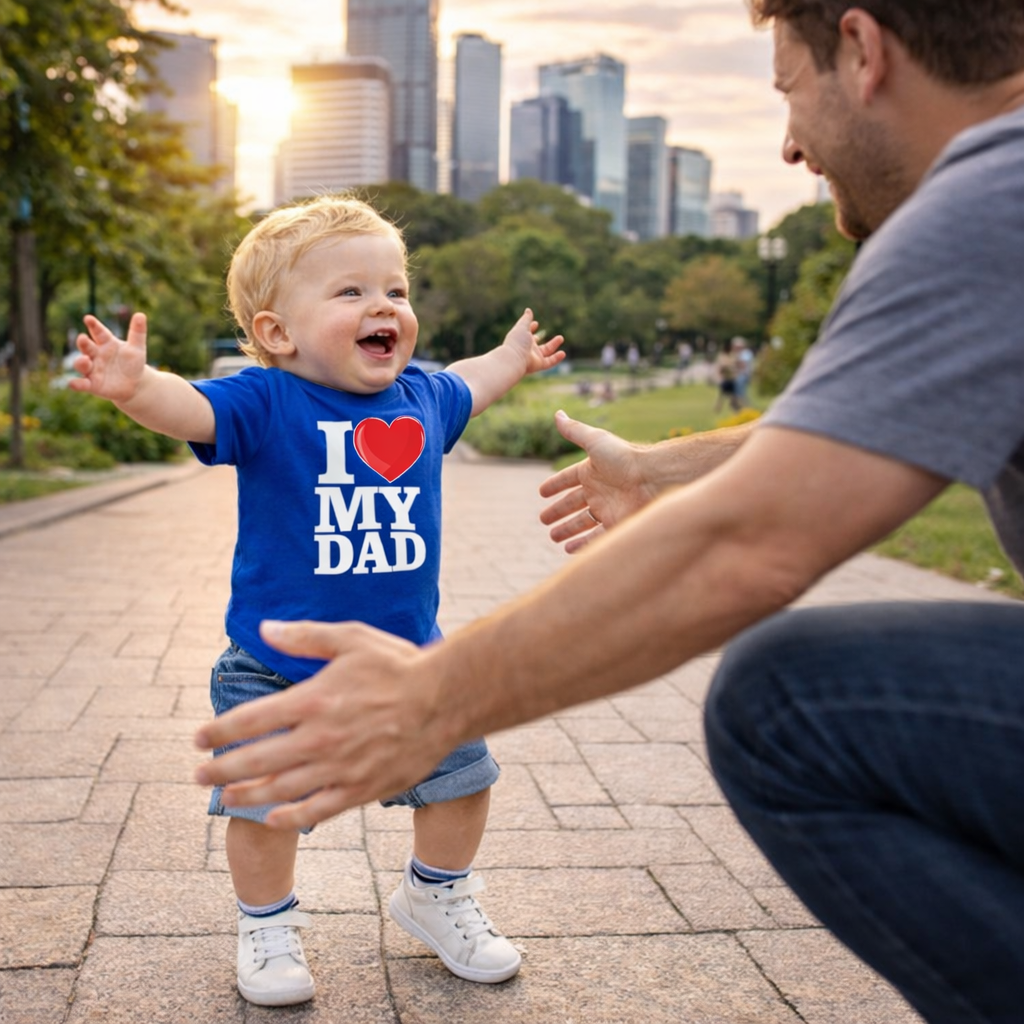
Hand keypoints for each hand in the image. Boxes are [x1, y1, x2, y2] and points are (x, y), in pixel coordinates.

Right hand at [68, 312, 147, 401]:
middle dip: (83, 342)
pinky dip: (76, 384)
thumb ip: (138, 332)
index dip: (93, 325)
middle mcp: (96, 354)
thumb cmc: (133, 363)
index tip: (88, 318)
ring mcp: (92, 369)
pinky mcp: (92, 384)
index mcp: (106, 342)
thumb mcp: (137, 348)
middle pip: (87, 347)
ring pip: (81, 364)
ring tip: (85, 360)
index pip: (98, 332)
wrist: (135, 384)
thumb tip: (141, 314)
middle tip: (82, 338)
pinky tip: (73, 384)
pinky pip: (81, 384)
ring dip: (80, 362)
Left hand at [193, 620, 449, 829]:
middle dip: (220, 769)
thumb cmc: (399, 664)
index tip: (199, 738)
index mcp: (313, 700)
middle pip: (255, 760)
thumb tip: (265, 628)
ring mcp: (340, 767)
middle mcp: (319, 739)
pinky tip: (272, 817)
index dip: (218, 731)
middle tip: (198, 775)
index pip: (250, 720)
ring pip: (280, 790)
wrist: (446, 699)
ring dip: (246, 795)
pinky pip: (317, 810)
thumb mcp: (351, 637)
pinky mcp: (362, 788)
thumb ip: (305, 635)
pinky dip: (290, 816)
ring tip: (224, 797)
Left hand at [505, 307, 565, 376]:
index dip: (531, 327)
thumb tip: (528, 310)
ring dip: (554, 345)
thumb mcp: (522, 327)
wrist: (514, 359)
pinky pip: (549, 362)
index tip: (535, 323)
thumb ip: (526, 319)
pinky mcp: (538, 364)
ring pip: (546, 351)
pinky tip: (563, 353)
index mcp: (521, 338)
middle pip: (537, 342)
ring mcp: (533, 357)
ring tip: (561, 338)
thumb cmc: (517, 342)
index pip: (527, 332)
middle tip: (557, 335)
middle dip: (543, 337)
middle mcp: (527, 348)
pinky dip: (556, 358)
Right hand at [539, 411, 653, 552]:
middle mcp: (599, 490)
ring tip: (553, 537)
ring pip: (582, 523)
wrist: (654, 479)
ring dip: (568, 530)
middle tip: (543, 520)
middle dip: (558, 512)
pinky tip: (569, 549)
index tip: (541, 492)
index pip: (568, 479)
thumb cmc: (625, 458)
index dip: (555, 485)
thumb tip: (557, 414)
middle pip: (573, 503)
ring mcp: (607, 509)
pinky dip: (582, 544)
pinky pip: (595, 538)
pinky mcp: (615, 525)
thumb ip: (574, 430)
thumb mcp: (595, 441)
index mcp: (592, 471)